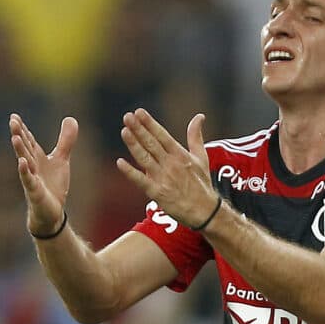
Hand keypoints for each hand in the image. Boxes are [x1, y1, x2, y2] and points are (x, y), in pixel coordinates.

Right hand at [10, 114, 75, 236]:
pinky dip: (25, 172)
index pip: (28, 141)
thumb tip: (71, 118)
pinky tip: (22, 163)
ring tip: (15, 137)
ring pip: (25, 162)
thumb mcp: (61, 160)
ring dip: (20, 150)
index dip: (22, 129)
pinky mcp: (35, 192)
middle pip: (25, 148)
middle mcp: (32, 167)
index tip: (14, 116)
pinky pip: (29, 181)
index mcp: (37, 158)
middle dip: (19, 135)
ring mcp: (32, 179)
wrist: (52, 212)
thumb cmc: (52, 186)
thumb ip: (65, 140)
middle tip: (12, 121)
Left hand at [115, 109, 218, 229]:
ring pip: (145, 158)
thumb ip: (196, 136)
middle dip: (139, 129)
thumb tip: (199, 116)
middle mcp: (171, 164)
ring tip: (124, 131)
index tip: (139, 112)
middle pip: (151, 143)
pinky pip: (141, 180)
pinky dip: (130, 172)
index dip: (150, 123)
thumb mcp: (201, 157)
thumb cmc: (202, 184)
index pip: (162, 135)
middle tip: (127, 117)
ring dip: (134, 144)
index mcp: (180, 155)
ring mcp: (163, 178)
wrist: (204, 211)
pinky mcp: (157, 193)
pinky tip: (120, 162)